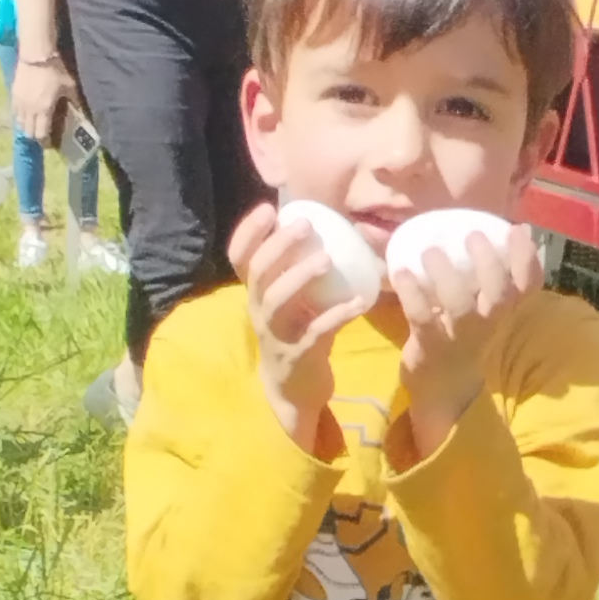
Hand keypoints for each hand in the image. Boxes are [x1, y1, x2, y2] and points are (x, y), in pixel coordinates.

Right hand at [11, 54, 73, 143]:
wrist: (36, 54)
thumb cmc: (55, 70)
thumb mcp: (69, 87)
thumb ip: (75, 103)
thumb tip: (83, 115)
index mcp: (43, 111)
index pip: (41, 135)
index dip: (46, 142)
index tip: (51, 144)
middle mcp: (29, 110)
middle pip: (29, 133)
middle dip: (36, 137)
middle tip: (44, 135)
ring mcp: (19, 103)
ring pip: (20, 124)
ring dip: (28, 128)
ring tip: (35, 125)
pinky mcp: (13, 95)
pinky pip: (15, 113)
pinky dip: (21, 117)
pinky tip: (27, 113)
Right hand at [230, 199, 367, 451]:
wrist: (295, 391)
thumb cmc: (298, 335)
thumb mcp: (295, 302)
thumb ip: (300, 271)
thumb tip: (328, 227)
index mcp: (258, 293)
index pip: (240, 258)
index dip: (249, 232)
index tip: (269, 208)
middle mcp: (259, 311)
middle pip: (259, 273)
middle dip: (279, 246)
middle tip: (304, 226)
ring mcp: (275, 334)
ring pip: (277, 300)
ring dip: (300, 276)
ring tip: (326, 259)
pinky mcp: (296, 356)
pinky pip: (314, 333)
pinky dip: (336, 316)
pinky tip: (357, 303)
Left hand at [396, 220, 540, 456]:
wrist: (442, 392)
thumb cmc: (461, 337)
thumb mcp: (481, 311)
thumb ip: (484, 278)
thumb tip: (483, 231)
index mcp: (502, 313)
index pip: (527, 286)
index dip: (526, 258)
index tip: (519, 229)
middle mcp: (487, 325)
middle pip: (499, 295)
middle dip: (490, 264)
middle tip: (473, 235)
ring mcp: (458, 338)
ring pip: (460, 307)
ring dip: (446, 277)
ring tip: (431, 252)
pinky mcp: (429, 347)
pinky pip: (422, 319)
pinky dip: (411, 294)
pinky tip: (401, 273)